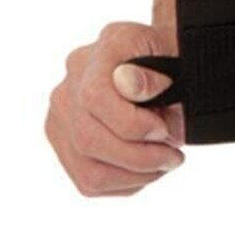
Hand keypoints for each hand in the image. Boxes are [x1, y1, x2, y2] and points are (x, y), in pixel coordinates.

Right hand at [44, 22, 186, 196]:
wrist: (153, 66)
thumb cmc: (164, 62)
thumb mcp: (169, 55)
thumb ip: (151, 72)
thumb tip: (130, 86)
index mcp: (99, 52)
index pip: (94, 96)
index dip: (131, 124)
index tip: (163, 130)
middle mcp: (69, 84)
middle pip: (87, 139)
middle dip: (139, 158)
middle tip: (173, 157)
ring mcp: (61, 116)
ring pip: (87, 169)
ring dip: (134, 176)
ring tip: (162, 164)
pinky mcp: (63, 143)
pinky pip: (88, 181)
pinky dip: (124, 183)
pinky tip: (145, 169)